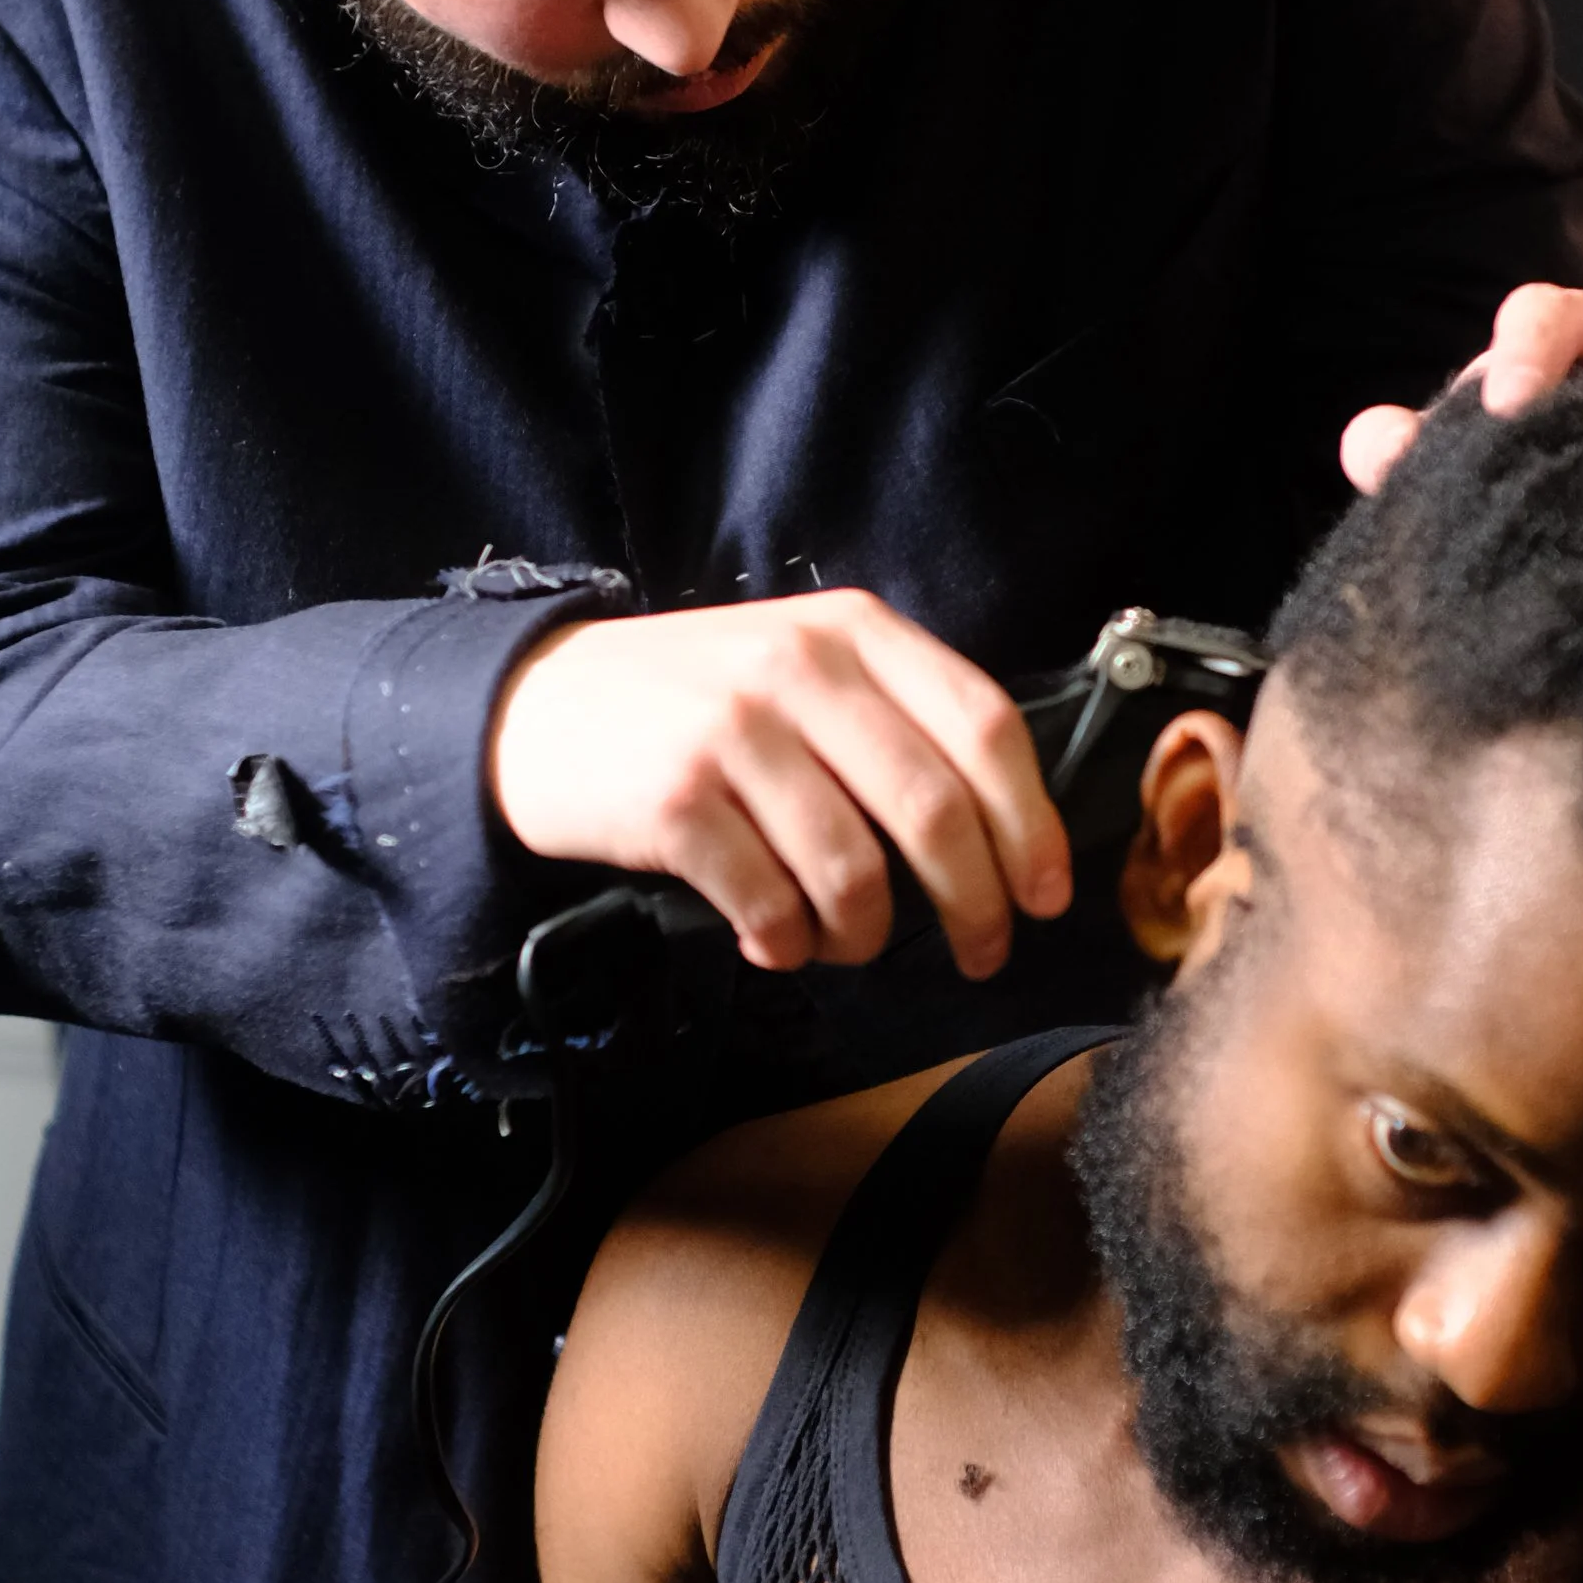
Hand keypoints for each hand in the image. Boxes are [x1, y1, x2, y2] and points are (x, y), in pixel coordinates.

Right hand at [489, 592, 1071, 978]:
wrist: (535, 707)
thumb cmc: (693, 704)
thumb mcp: (802, 668)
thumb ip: (894, 719)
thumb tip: (1005, 831)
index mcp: (854, 631)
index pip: (985, 726)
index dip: (1033, 824)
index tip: (1047, 893)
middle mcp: (800, 669)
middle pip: (936, 810)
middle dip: (977, 904)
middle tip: (982, 951)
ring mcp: (734, 732)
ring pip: (856, 872)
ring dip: (868, 935)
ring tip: (848, 943)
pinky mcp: (676, 801)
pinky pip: (773, 905)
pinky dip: (788, 945)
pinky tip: (774, 940)